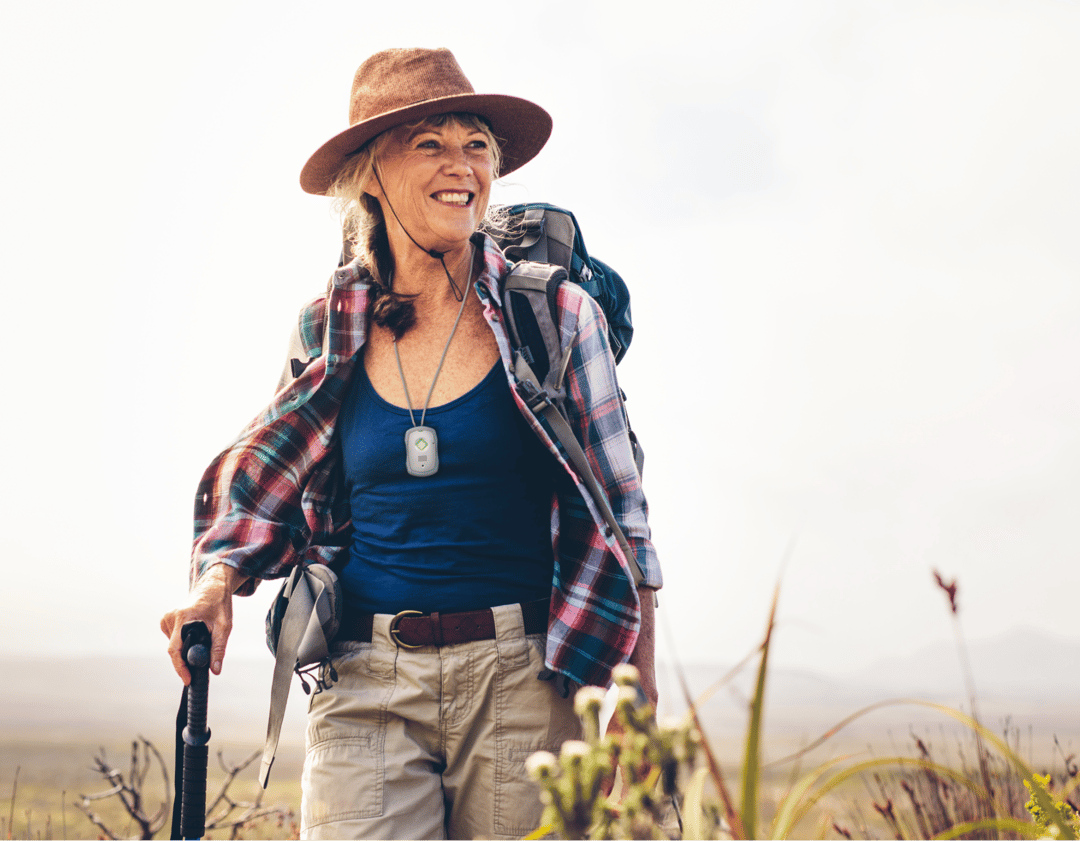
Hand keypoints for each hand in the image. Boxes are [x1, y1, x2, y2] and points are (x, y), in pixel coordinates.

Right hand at [160, 563, 241, 684]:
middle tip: (201, 666)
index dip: (180, 667)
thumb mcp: (224, 626)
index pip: (175, 648)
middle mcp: (170, 617)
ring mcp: (166, 618)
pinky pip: (173, 639)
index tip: (188, 680)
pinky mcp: (166, 620)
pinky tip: (195, 634)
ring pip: (174, 645)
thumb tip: (215, 670)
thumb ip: (218, 648)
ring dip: (187, 649)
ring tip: (203, 639)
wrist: (212, 587)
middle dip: (186, 660)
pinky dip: (183, 642)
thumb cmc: (219, 604)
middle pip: (174, 649)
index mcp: (183, 616)